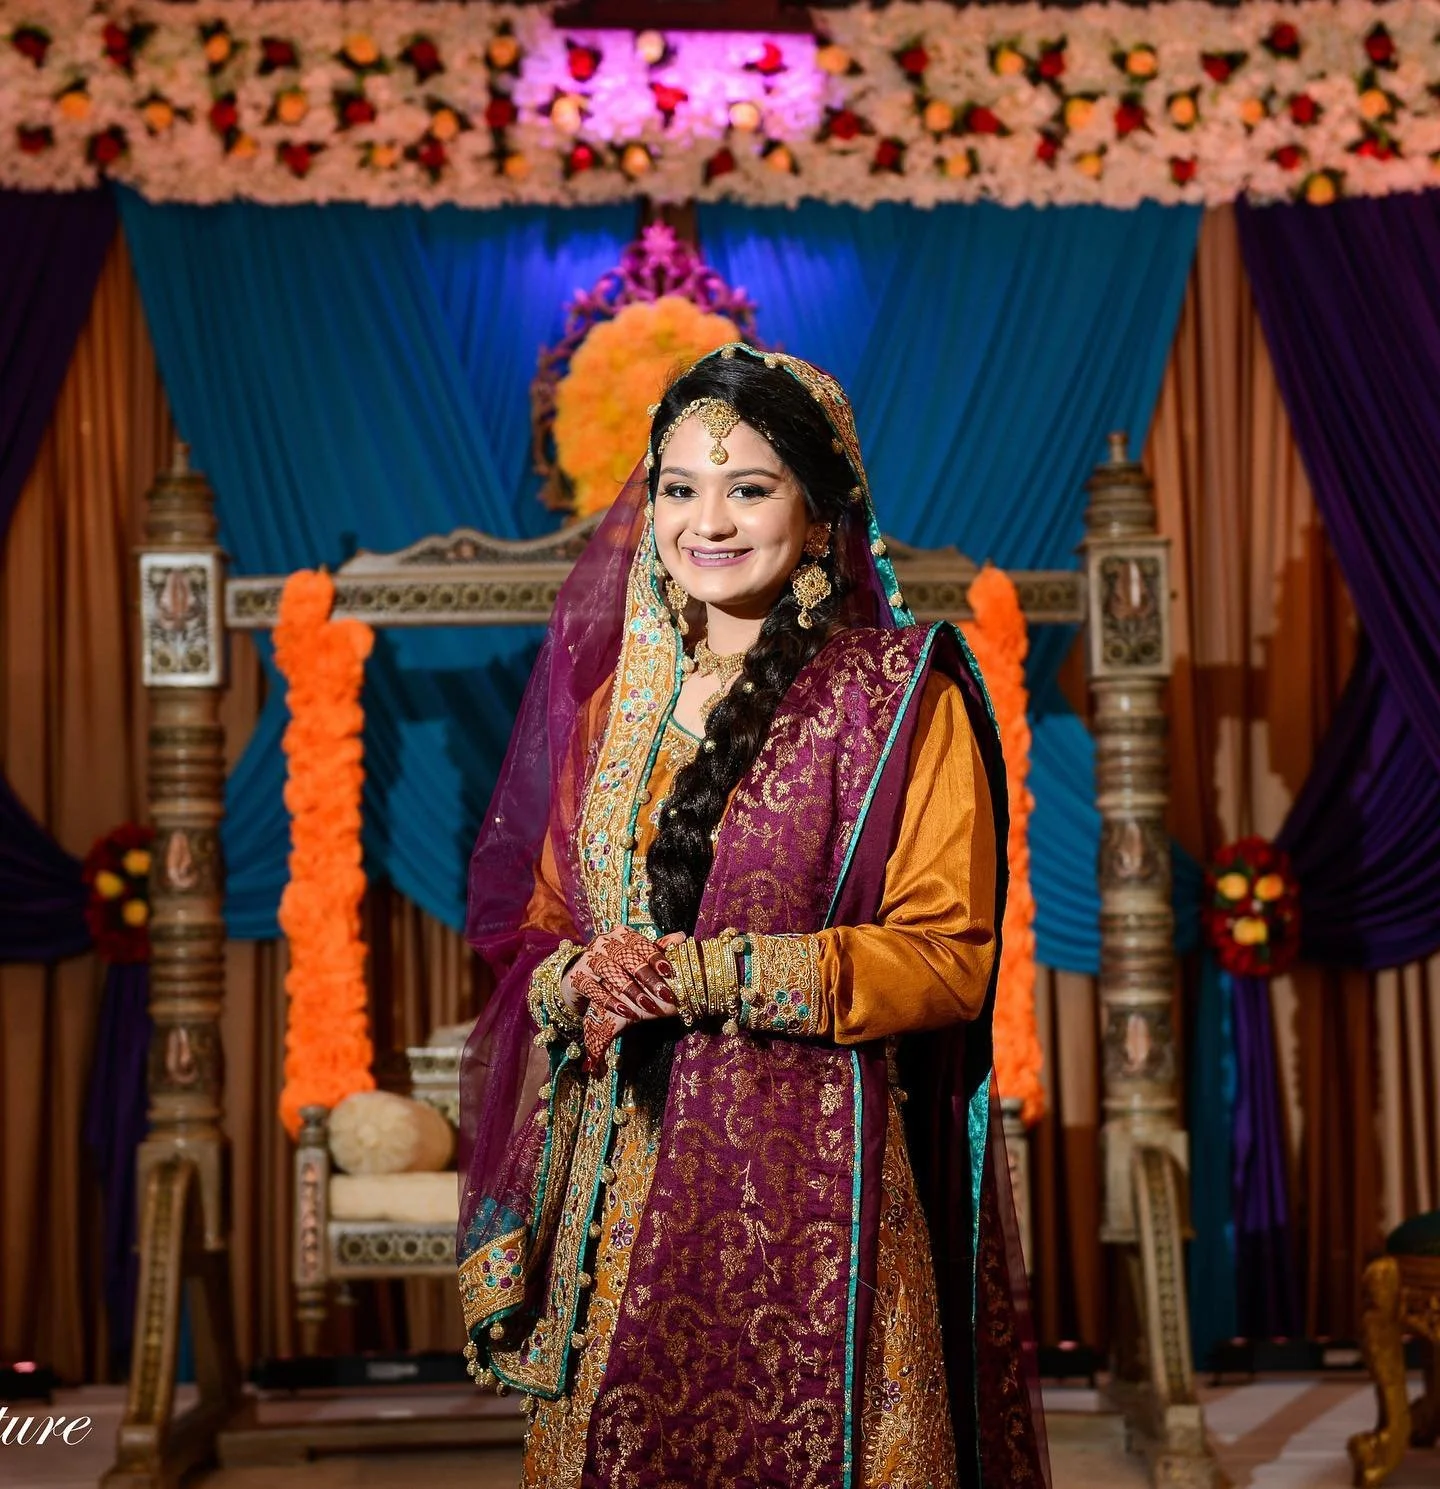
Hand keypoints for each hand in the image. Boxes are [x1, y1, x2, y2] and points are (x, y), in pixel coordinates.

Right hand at [564, 928, 679, 1019]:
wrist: (580, 979)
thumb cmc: (615, 967)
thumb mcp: (635, 958)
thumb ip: (657, 949)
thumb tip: (682, 937)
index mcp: (620, 934)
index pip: (639, 942)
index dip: (654, 956)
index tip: (669, 971)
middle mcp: (603, 942)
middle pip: (626, 957)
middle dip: (647, 977)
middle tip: (664, 994)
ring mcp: (588, 958)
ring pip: (609, 970)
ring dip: (630, 989)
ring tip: (647, 1005)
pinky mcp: (576, 977)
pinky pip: (592, 987)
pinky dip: (609, 1000)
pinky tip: (625, 1011)